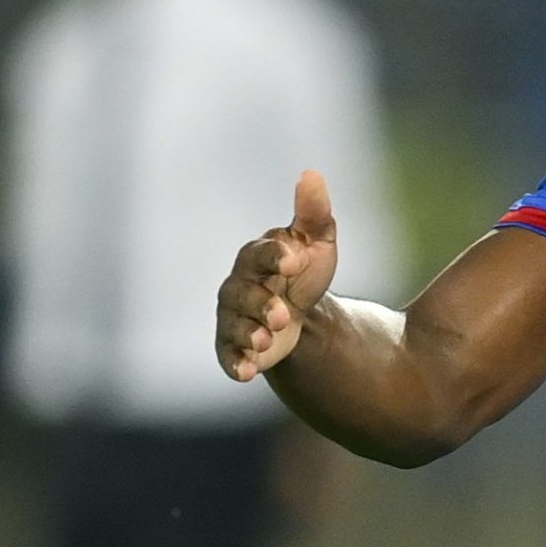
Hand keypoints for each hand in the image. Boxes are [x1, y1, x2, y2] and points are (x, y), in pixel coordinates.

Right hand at [216, 170, 338, 381]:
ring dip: (249, 333)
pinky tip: (248, 372)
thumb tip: (312, 174)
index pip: (261, 254)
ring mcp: (235, 319)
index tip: (296, 260)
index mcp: (258, 258)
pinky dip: (236, 364)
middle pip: (243, 293)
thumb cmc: (304, 272)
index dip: (275, 256)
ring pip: (234, 325)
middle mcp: (239, 287)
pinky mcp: (236, 349)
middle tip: (284, 314)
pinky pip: (228, 357)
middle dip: (261, 303)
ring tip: (268, 340)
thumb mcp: (317, 243)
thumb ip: (314, 213)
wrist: (302, 317)